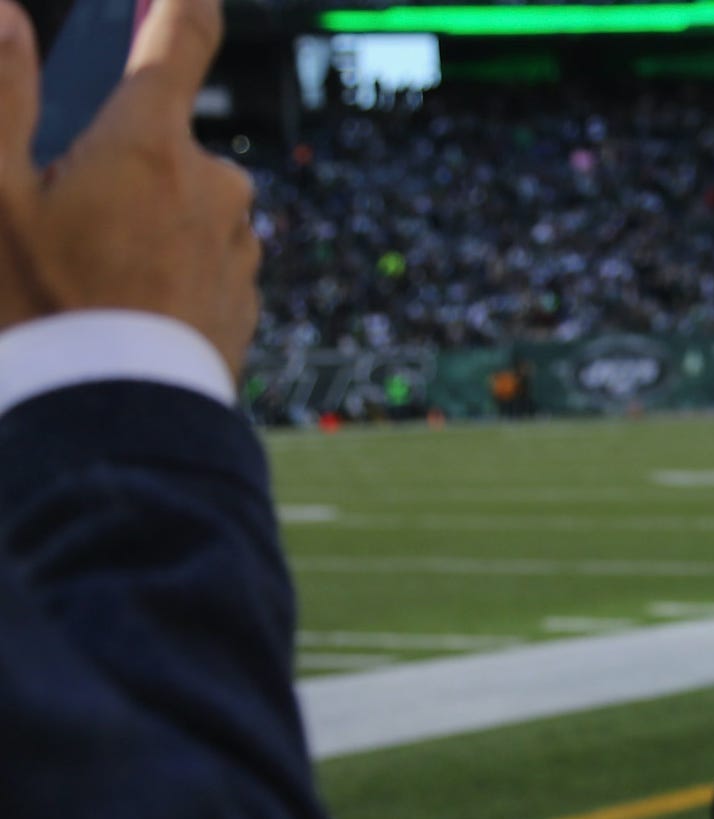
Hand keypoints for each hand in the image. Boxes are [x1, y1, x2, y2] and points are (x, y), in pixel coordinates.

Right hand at [0, 0, 258, 378]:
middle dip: (115, 167)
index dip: (180, 1)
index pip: (183, 37)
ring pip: (181, 209)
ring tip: (81, 286)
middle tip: (58, 225)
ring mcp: (238, 247)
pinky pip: (198, 266)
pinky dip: (162, 278)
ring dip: (139, 228)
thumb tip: (5, 14)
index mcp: (151, 145)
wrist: (113, 435)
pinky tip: (118, 316)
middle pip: (162, 144)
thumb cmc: (37, 314)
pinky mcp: (246, 302)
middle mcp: (214, 187)